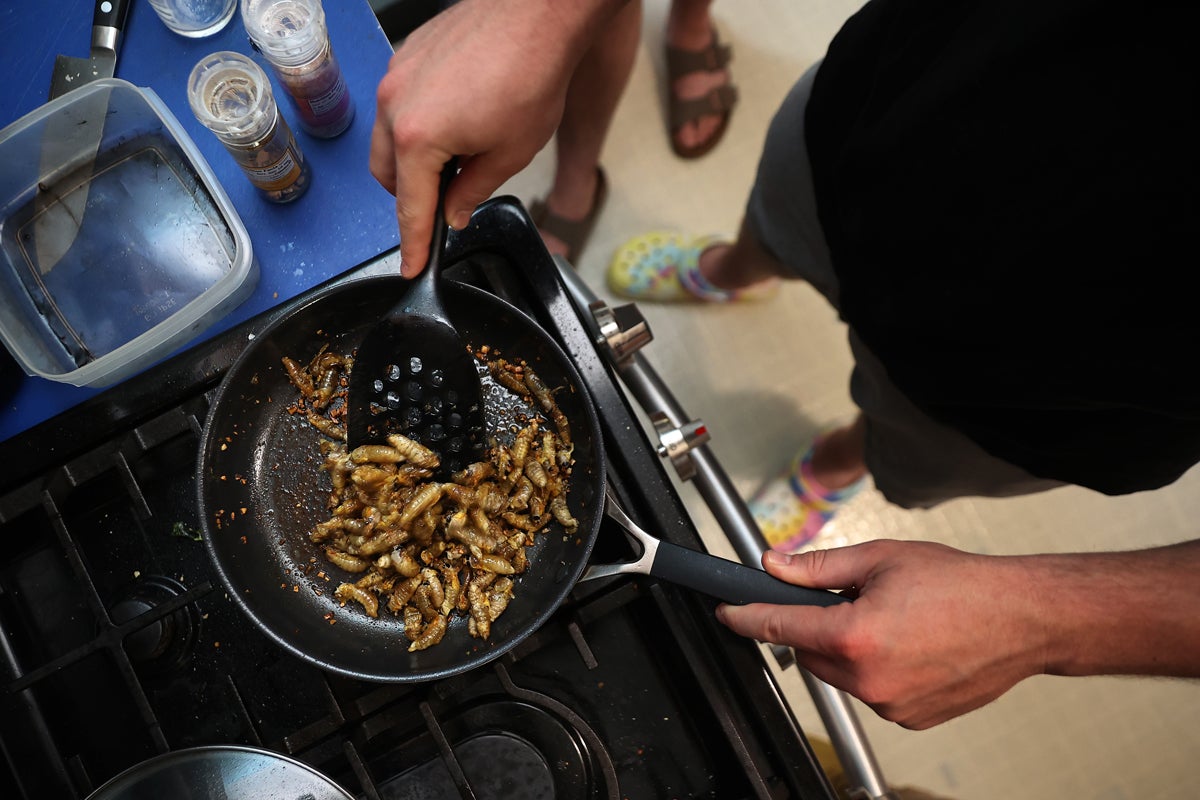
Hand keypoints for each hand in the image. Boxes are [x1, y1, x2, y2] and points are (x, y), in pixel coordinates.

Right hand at [370, 0, 614, 275]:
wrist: (538, 14)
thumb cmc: (531, 75)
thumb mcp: (508, 154)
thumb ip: (471, 192)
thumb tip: (452, 212)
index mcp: (416, 139)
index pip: (410, 208)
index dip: (414, 244)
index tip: (412, 267)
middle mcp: (394, 105)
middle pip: (387, 175)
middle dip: (414, 195)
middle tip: (451, 200)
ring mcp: (396, 76)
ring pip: (388, 139)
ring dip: (414, 158)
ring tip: (461, 153)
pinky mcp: (406, 57)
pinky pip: (399, 105)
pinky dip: (417, 124)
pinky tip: (458, 119)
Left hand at [717, 541, 1050, 728]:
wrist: (1021, 619)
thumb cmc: (961, 586)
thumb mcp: (880, 559)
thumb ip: (818, 568)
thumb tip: (775, 565)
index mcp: (855, 636)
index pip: (780, 626)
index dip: (747, 617)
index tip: (728, 613)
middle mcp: (869, 678)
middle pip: (808, 652)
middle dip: (816, 626)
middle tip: (852, 601)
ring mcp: (890, 705)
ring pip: (839, 674)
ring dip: (847, 649)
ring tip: (892, 621)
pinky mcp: (909, 718)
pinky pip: (871, 691)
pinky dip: (875, 669)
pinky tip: (908, 645)